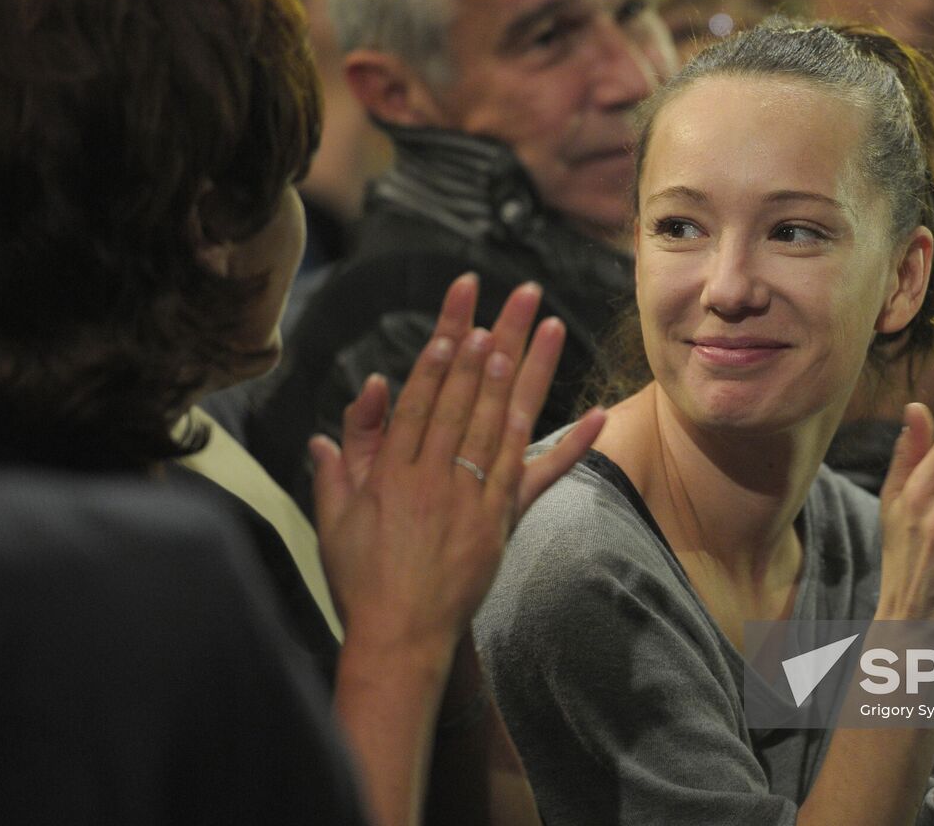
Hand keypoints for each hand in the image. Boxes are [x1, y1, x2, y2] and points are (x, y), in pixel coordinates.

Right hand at [310, 274, 605, 660]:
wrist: (400, 638)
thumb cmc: (361, 578)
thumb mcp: (335, 517)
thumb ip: (342, 458)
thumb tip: (361, 397)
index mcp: (393, 473)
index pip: (422, 399)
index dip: (442, 356)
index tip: (461, 318)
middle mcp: (438, 478)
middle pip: (470, 396)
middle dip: (494, 340)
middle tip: (516, 295)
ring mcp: (476, 500)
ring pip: (505, 423)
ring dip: (529, 372)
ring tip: (546, 327)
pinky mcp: (504, 523)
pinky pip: (542, 477)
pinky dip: (573, 446)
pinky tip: (598, 414)